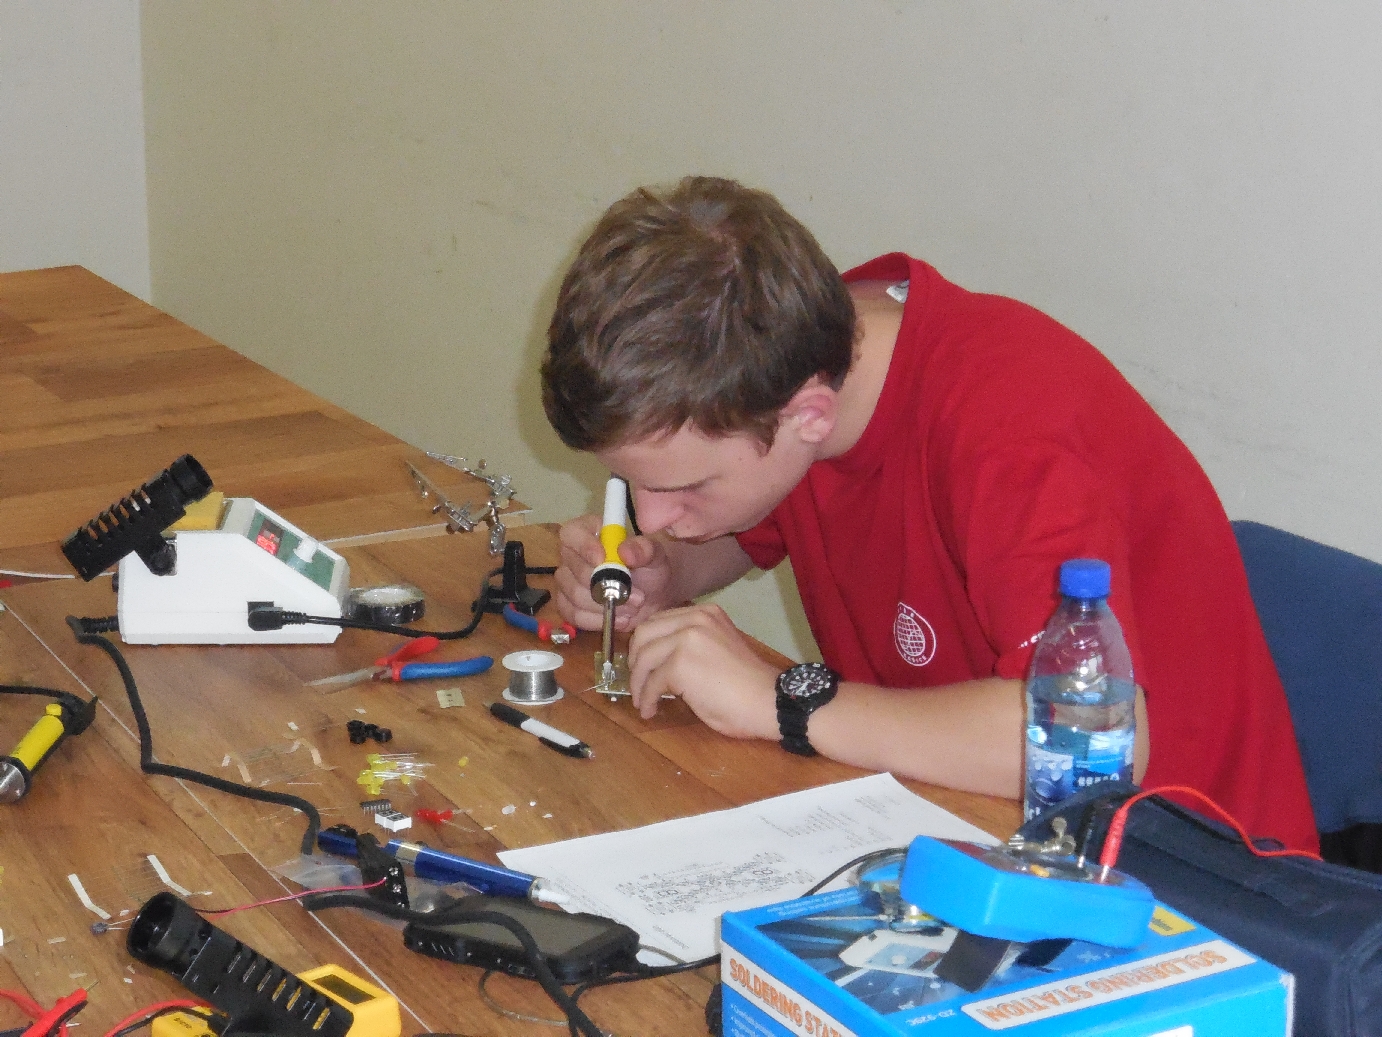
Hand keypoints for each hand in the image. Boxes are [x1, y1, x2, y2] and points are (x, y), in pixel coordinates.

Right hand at [553, 514, 677, 630]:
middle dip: (606, 585)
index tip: (602, 559)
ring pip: (575, 596)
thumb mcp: (655, 554)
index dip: (583, 546)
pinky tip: (620, 619)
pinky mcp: (568, 605)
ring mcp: (567, 581)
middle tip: (636, 595)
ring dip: (606, 605)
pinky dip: (598, 620)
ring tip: (633, 607)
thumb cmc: (650, 567)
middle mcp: (572, 555)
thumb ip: (644, 549)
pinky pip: (573, 615)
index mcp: (588, 531)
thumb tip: (624, 552)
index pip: (572, 534)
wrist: (653, 596)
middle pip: (574, 570)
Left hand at [626, 604, 779, 738]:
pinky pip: (652, 682)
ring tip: (643, 701)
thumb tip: (660, 659)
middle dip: (635, 659)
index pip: (660, 621)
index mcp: (706, 613)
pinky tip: (651, 710)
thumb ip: (692, 645)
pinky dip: (647, 699)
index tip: (642, 664)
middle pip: (644, 633)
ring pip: (644, 658)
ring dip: (638, 683)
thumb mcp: (718, 649)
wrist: (770, 701)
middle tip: (638, 681)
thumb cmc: (748, 686)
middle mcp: (695, 619)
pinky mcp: (680, 663)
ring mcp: (686, 639)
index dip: (645, 644)